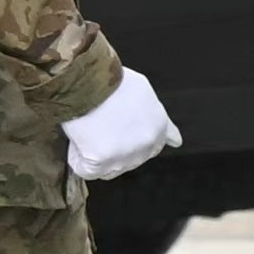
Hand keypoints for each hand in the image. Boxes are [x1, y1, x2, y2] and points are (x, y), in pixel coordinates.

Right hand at [61, 58, 178, 184]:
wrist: (90, 82)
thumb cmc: (113, 82)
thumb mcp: (146, 93)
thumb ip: (156, 118)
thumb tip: (175, 141)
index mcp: (159, 127)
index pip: (157, 147)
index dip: (141, 144)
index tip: (133, 142)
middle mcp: (146, 145)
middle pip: (133, 160)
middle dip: (119, 151)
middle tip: (102, 132)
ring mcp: (124, 157)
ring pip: (109, 170)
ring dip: (99, 158)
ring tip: (89, 133)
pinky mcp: (100, 162)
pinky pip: (86, 171)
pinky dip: (78, 160)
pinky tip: (78, 143)